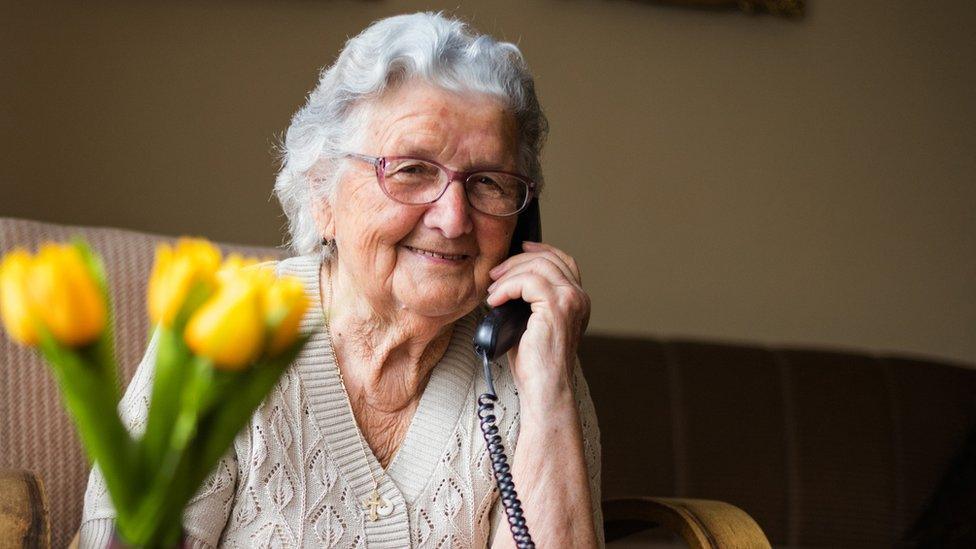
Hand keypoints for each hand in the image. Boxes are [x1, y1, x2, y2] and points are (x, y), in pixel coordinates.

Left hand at [486, 241, 589, 396]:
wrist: (545, 389)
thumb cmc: (536, 365)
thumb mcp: (533, 325)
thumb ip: (529, 301)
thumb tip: (504, 283)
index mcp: (577, 301)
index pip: (563, 261)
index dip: (541, 249)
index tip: (519, 248)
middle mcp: (579, 298)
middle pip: (549, 259)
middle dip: (517, 261)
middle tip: (495, 274)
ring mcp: (570, 301)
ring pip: (537, 266)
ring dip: (509, 273)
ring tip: (493, 290)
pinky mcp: (556, 307)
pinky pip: (527, 281)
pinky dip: (507, 287)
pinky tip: (495, 300)